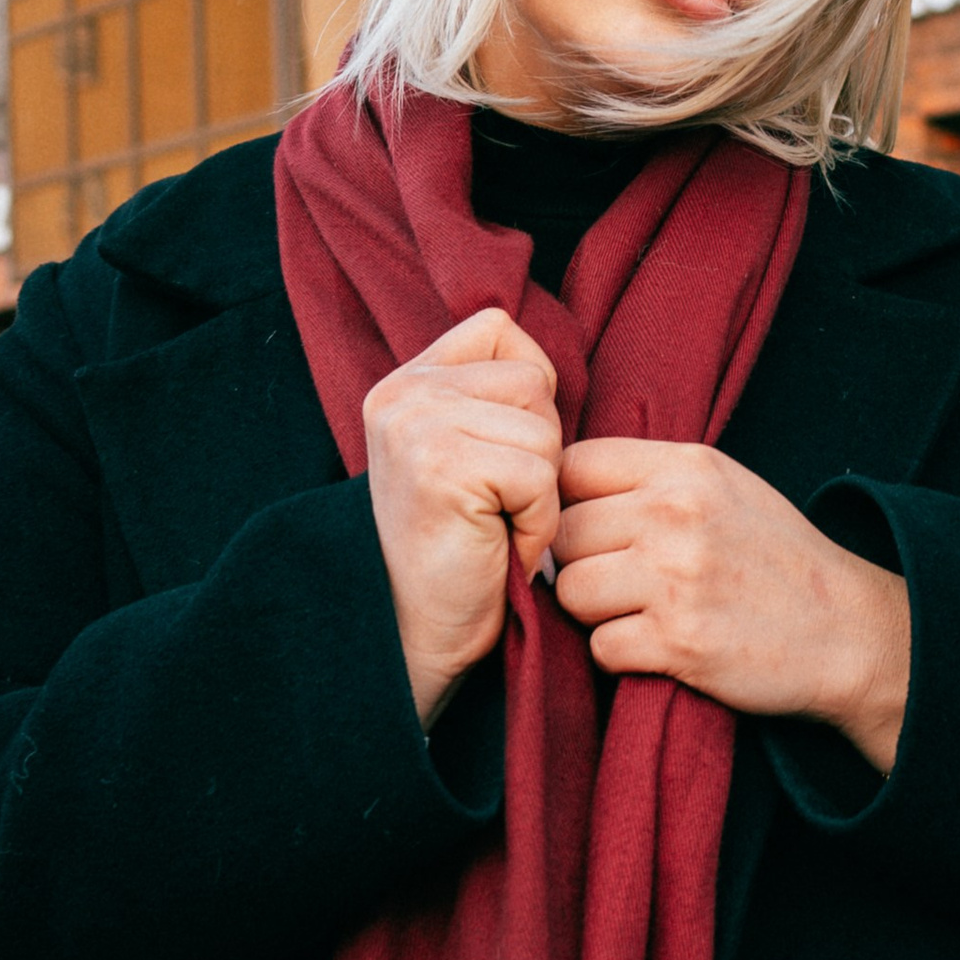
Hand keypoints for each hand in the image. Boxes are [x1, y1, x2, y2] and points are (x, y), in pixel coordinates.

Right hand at [365, 310, 564, 725]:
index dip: (527, 391)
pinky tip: (503, 547)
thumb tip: (556, 371)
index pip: (499, 328)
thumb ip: (490, 399)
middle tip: (497, 505)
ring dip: (541, 492)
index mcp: (405, 382)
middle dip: (538, 450)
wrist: (416, 631)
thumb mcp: (465, 451)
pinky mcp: (442, 466)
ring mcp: (417, 426)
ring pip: (544, 431)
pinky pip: (540, 475)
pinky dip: (539, 523)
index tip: (500, 455)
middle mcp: (403, 394)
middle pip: (533, 382)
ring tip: (498, 526)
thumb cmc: (459, 549)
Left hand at [551, 441, 912, 772]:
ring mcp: (676, 578)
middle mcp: (676, 514)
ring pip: (571, 592)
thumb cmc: (777, 559)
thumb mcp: (725, 488)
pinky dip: (621, 655)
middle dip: (581, 563)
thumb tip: (559, 490)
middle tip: (621, 583)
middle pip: (563, 534)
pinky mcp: (679, 641)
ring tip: (640, 614)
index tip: (593, 530)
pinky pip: (599, 646)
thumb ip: (651, 478)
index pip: (573, 466)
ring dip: (596, 613)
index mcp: (687, 468)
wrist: (848, 631)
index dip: (568, 502)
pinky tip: (659, 647)